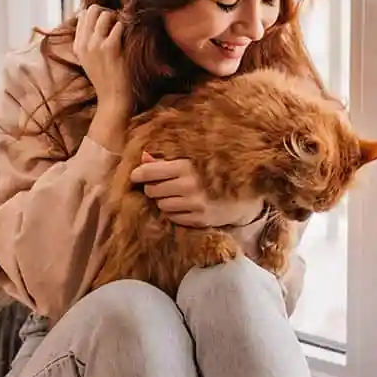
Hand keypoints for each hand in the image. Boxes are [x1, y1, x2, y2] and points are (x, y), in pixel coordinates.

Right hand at [74, 5, 132, 150]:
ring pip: (104, 14)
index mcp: (78, 45)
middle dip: (107, 12)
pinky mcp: (110, 47)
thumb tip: (99, 24)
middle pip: (92, 10)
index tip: (109, 23)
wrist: (112, 99)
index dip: (97, 14)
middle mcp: (84, 43)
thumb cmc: (106, 80)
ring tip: (124, 30)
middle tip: (118, 23)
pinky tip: (129, 37)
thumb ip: (90, 43)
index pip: (83, 15)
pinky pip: (118, 25)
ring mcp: (95, 44)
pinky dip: (125, 27)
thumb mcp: (90, 61)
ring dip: (117, 18)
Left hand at [131, 152, 264, 227]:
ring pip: (161, 205)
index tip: (136, 176)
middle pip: (152, 190)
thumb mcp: (191, 163)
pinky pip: (173, 217)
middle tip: (161, 185)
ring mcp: (194, 205)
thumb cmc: (212, 175)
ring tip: (175, 195)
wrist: (241, 196)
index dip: (139, 174)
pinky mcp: (198, 220)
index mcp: (187, 167)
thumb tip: (143, 157)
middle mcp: (189, 185)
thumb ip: (165, 161)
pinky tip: (184, 205)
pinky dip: (174, 212)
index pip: (150, 171)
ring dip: (164, 201)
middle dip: (153, 188)